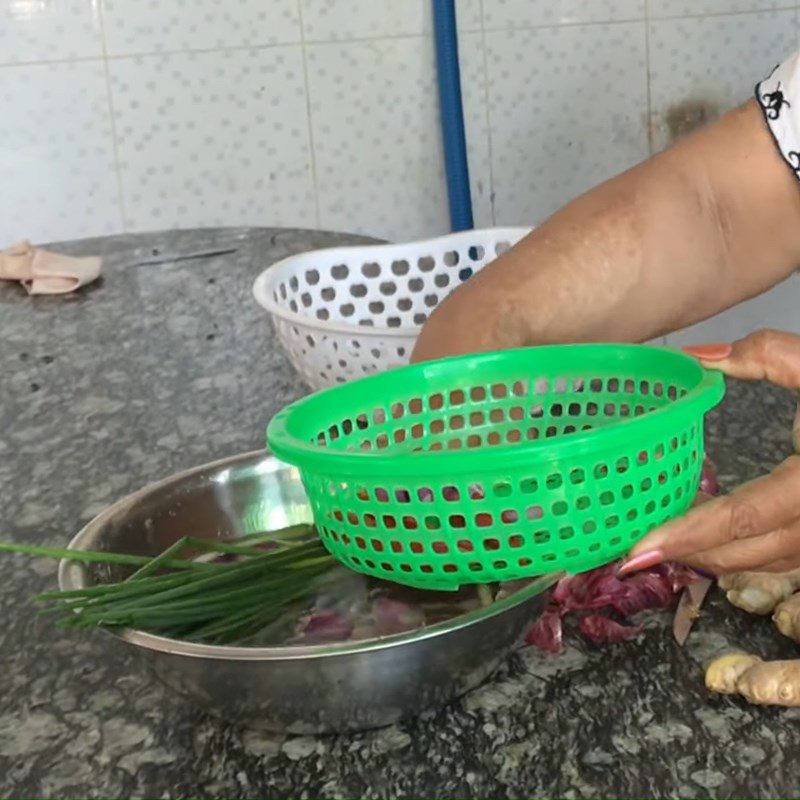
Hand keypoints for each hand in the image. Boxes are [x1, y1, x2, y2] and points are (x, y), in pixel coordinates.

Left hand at [619, 329, 799, 575]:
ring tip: (667, 544)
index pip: (742, 515)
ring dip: (715, 557)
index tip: (638, 549)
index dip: (687, 533)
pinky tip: (717, 540)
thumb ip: (765, 354)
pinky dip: (748, 553)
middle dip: (690, 552)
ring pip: (767, 563)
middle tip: (634, 552)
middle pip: (747, 550)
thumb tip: (694, 356)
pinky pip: (790, 559)